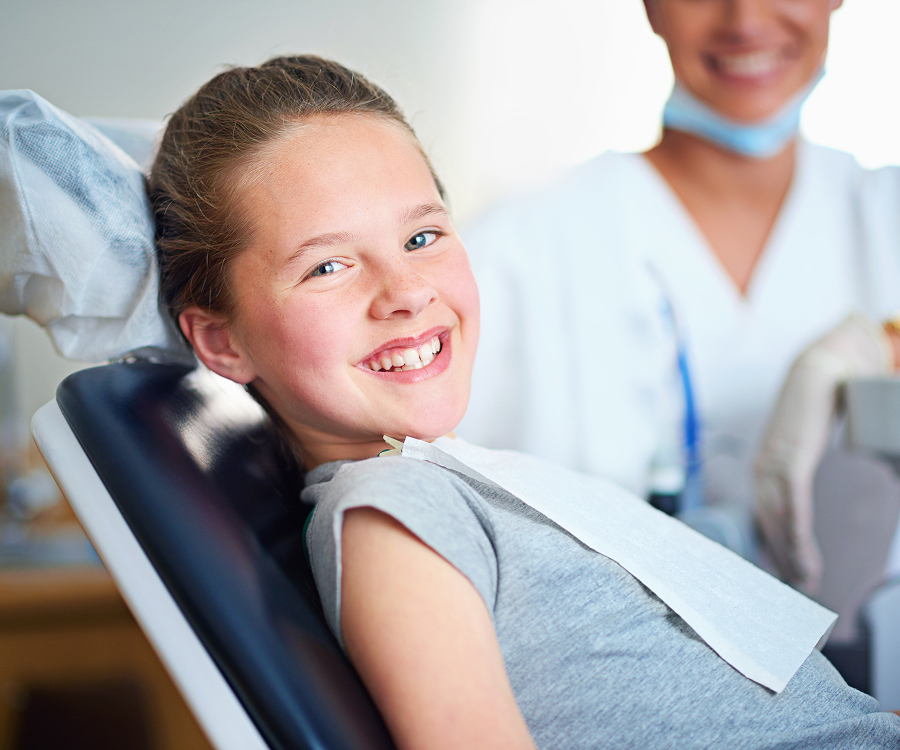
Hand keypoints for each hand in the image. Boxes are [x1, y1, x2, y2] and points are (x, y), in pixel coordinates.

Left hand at [754, 314, 892, 591]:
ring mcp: (772, 464)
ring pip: (778, 522)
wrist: (823, 371)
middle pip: (768, 525)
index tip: (786, 576)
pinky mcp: (789, 458)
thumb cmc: (817, 411)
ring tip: (806, 584)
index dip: (775, 549)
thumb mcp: (806, 449)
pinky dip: (796, 534)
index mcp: (764, 469)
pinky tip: (804, 558)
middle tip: (798, 590)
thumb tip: (808, 504)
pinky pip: (792, 505)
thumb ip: (802, 476)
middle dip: (782, 560)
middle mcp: (762, 469)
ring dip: (791, 556)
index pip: (764, 518)